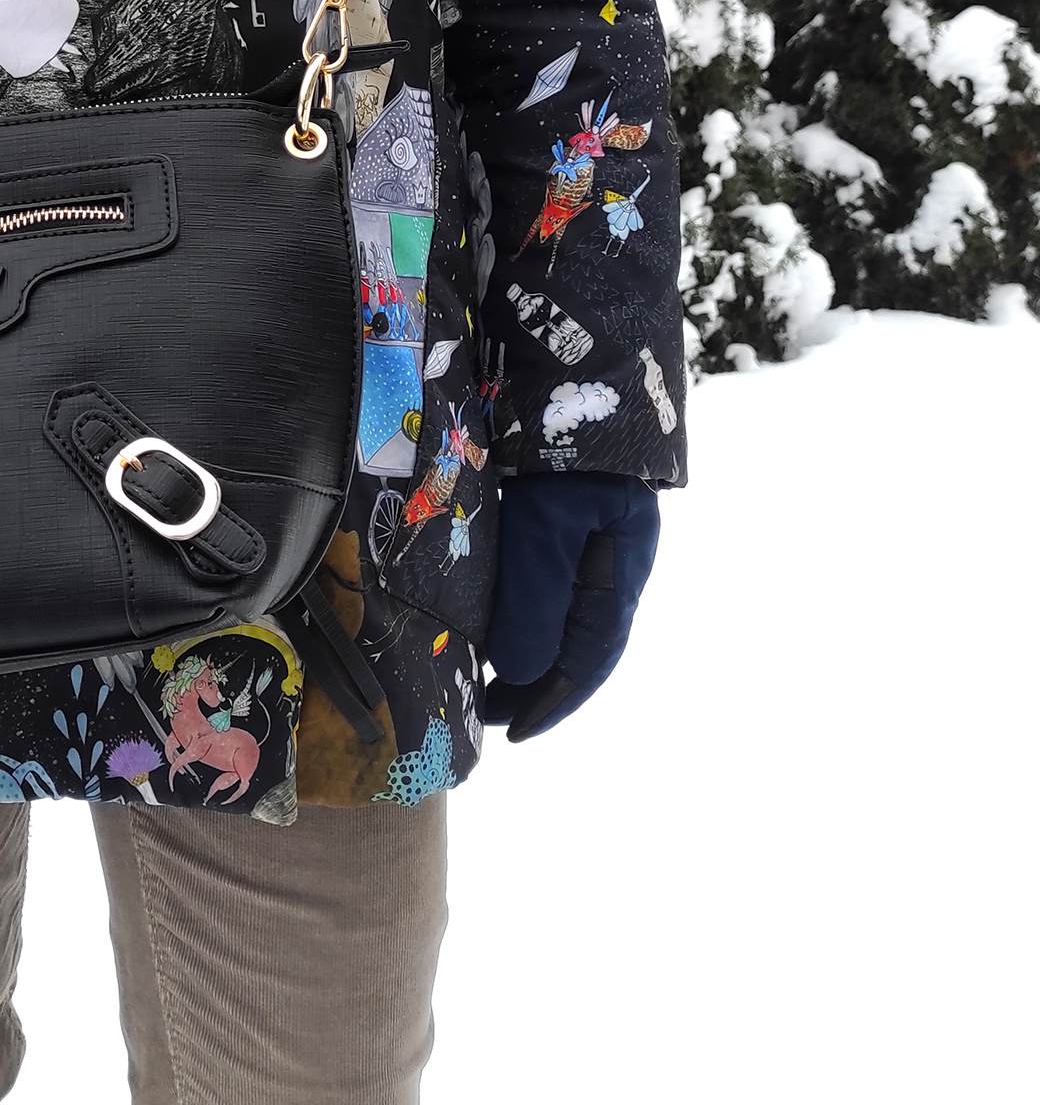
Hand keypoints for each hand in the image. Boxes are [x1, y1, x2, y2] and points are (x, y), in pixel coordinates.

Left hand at [483, 473, 658, 740]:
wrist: (570, 371)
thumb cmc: (562, 452)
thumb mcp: (546, 527)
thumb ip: (537, 598)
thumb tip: (522, 672)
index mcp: (619, 572)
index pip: (590, 658)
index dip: (552, 700)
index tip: (512, 734)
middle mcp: (610, 561)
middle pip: (578, 642)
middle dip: (536, 684)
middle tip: (488, 713)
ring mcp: (589, 537)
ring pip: (562, 613)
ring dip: (527, 650)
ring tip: (485, 676)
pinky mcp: (562, 514)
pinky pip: (546, 581)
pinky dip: (522, 611)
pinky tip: (493, 618)